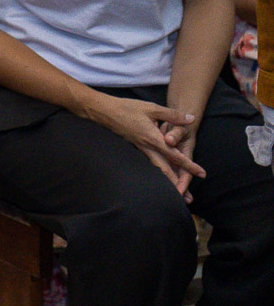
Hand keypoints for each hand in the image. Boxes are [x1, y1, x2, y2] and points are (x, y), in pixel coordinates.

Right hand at [85, 94, 203, 198]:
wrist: (103, 111)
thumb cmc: (127, 108)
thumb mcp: (152, 108)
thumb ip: (172, 115)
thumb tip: (191, 119)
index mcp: (153, 139)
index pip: (175, 156)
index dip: (189, 165)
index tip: (201, 174)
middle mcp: (147, 147)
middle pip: (165, 170)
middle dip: (177, 184)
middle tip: (188, 198)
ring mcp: (141, 149)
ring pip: (157, 169)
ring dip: (168, 181)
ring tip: (177, 192)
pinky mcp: (136, 147)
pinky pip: (150, 163)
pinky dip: (159, 172)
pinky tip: (162, 175)